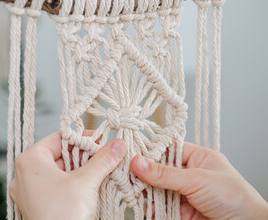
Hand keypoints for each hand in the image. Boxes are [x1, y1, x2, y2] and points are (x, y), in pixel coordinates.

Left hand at [9, 131, 126, 219]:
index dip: (81, 139)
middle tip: (102, 155)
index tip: (100, 141)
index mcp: (30, 160)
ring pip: (57, 171)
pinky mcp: (36, 205)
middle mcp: (24, 174)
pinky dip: (70, 183)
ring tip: (98, 170)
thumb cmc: (63, 215)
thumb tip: (117, 145)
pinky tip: (87, 185)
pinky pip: (54, 186)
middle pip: (58, 154)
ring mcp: (28, 191)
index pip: (59, 138)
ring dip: (79, 169)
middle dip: (82, 155)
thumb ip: (102, 159)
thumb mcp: (86, 181)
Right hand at [131, 142, 267, 219]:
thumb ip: (165, 173)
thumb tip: (139, 162)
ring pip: (158, 189)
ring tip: (129, 188)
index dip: (151, 152)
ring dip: (145, 190)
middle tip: (126, 173)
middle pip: (160, 170)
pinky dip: (151, 206)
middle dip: (144, 172)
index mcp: (198, 158)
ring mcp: (185, 193)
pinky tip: (142, 204)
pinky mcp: (181, 211)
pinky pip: (161, 206)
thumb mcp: (197, 179)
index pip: (168, 150)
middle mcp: (190, 174)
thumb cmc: (235, 197)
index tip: (132, 154)